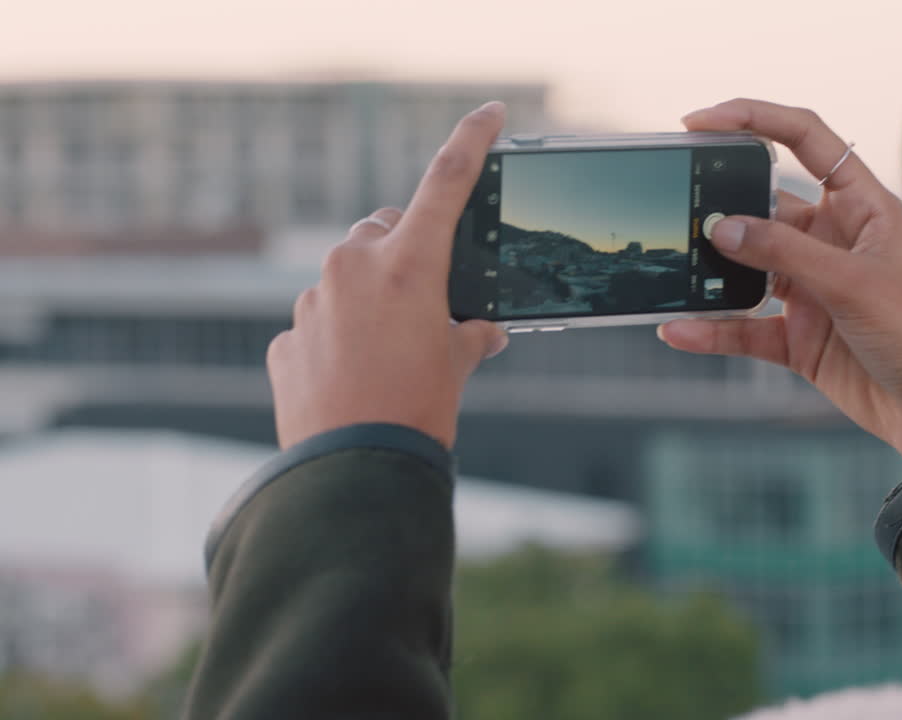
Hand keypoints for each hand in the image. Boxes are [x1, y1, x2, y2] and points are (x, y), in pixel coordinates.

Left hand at [267, 102, 508, 449]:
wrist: (353, 473)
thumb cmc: (416, 414)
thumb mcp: (456, 367)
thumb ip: (470, 335)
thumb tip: (483, 332)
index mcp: (407, 265)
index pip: (445, 183)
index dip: (471, 141)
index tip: (488, 113)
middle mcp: (352, 269)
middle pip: (382, 231)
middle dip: (403, 254)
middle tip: (425, 301)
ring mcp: (311, 303)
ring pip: (345, 278)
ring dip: (368, 299)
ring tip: (389, 356)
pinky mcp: (286, 340)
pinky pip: (317, 322)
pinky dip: (338, 338)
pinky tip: (354, 379)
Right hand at [660, 99, 901, 464]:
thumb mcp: (852, 283)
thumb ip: (785, 253)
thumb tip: (723, 227)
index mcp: (862, 208)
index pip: (807, 142)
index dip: (755, 121)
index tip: (702, 122)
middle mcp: (834, 243)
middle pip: (766, 207)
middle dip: (721, 203)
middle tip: (677, 203)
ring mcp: (814, 291)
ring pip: (749, 270)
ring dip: (713, 271)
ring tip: (672, 270)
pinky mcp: (801, 339)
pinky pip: (745, 329)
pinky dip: (713, 330)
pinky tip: (679, 330)